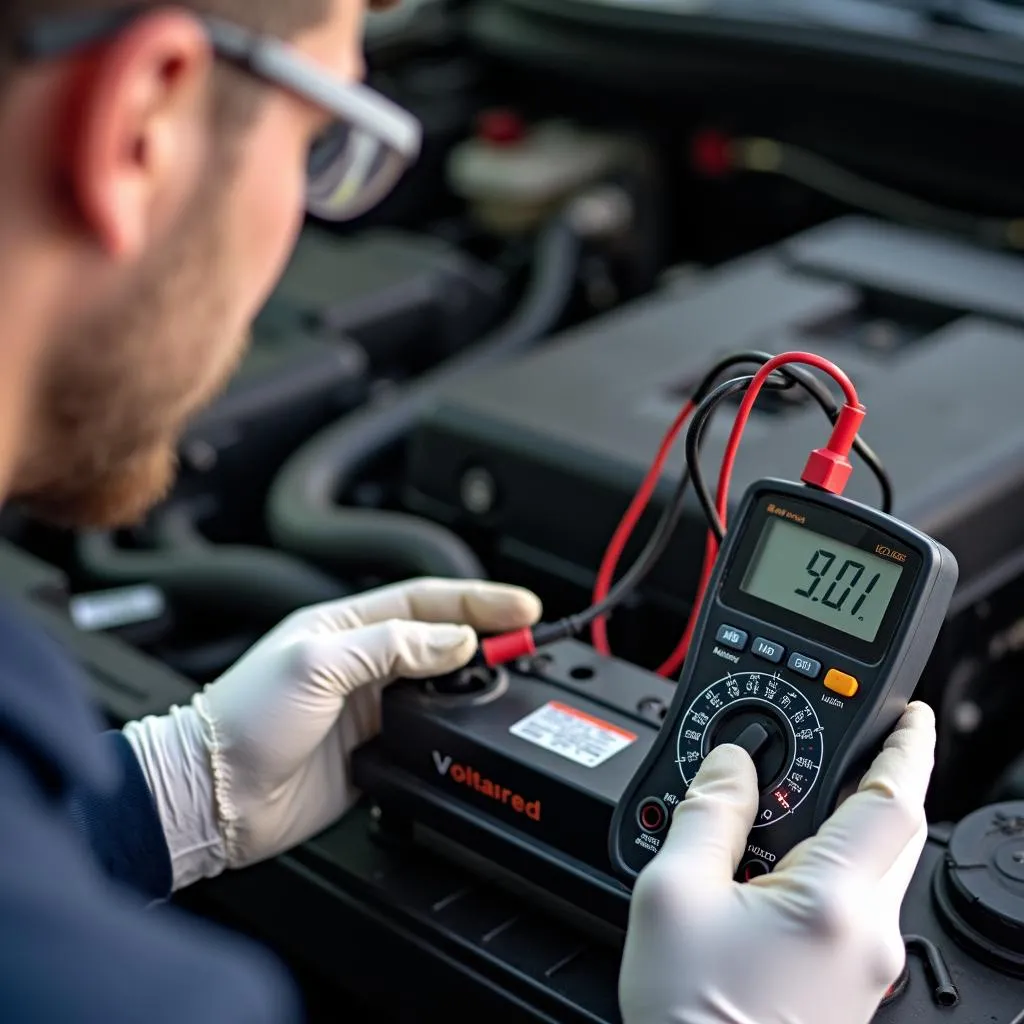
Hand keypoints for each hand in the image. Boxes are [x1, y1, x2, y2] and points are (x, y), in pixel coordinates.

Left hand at [124, 578, 540, 889]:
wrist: (215, 795)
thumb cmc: (243, 718)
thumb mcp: (317, 663)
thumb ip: (391, 646)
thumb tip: (455, 640)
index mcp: (347, 624)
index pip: (427, 601)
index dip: (478, 600)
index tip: (521, 606)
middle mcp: (363, 661)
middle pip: (442, 637)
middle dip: (490, 633)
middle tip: (531, 637)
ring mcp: (371, 706)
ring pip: (442, 684)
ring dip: (478, 677)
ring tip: (513, 674)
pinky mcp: (376, 748)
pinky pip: (430, 730)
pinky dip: (458, 725)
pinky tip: (475, 724)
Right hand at [619, 702, 935, 1023]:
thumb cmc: (691, 1018)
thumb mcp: (673, 894)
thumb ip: (707, 813)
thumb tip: (730, 766)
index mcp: (834, 905)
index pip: (896, 803)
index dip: (907, 748)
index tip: (913, 715)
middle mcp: (867, 939)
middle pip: (891, 836)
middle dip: (875, 781)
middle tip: (845, 746)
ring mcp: (863, 970)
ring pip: (870, 872)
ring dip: (843, 824)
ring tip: (785, 805)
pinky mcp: (846, 990)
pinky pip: (848, 907)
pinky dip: (825, 867)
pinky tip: (772, 870)